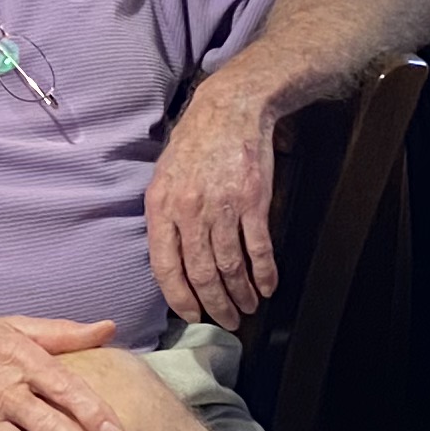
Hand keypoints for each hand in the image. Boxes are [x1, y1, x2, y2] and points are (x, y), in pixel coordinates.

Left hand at [145, 74, 280, 330]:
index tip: (192, 315)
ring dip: (241, 294)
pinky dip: (264, 273)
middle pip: (202, 274)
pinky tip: (267, 287)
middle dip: (215, 305)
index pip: (166, 267)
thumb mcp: (164, 178)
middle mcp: (190, 212)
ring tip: (248, 308)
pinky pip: (258, 248)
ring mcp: (223, 207)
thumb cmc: (195, 144)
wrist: (230, 108)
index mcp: (161, 208)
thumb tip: (172, 261)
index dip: (180, 298)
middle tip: (226, 321)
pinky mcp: (253, 202)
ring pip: (231, 266)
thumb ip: (165, 219)